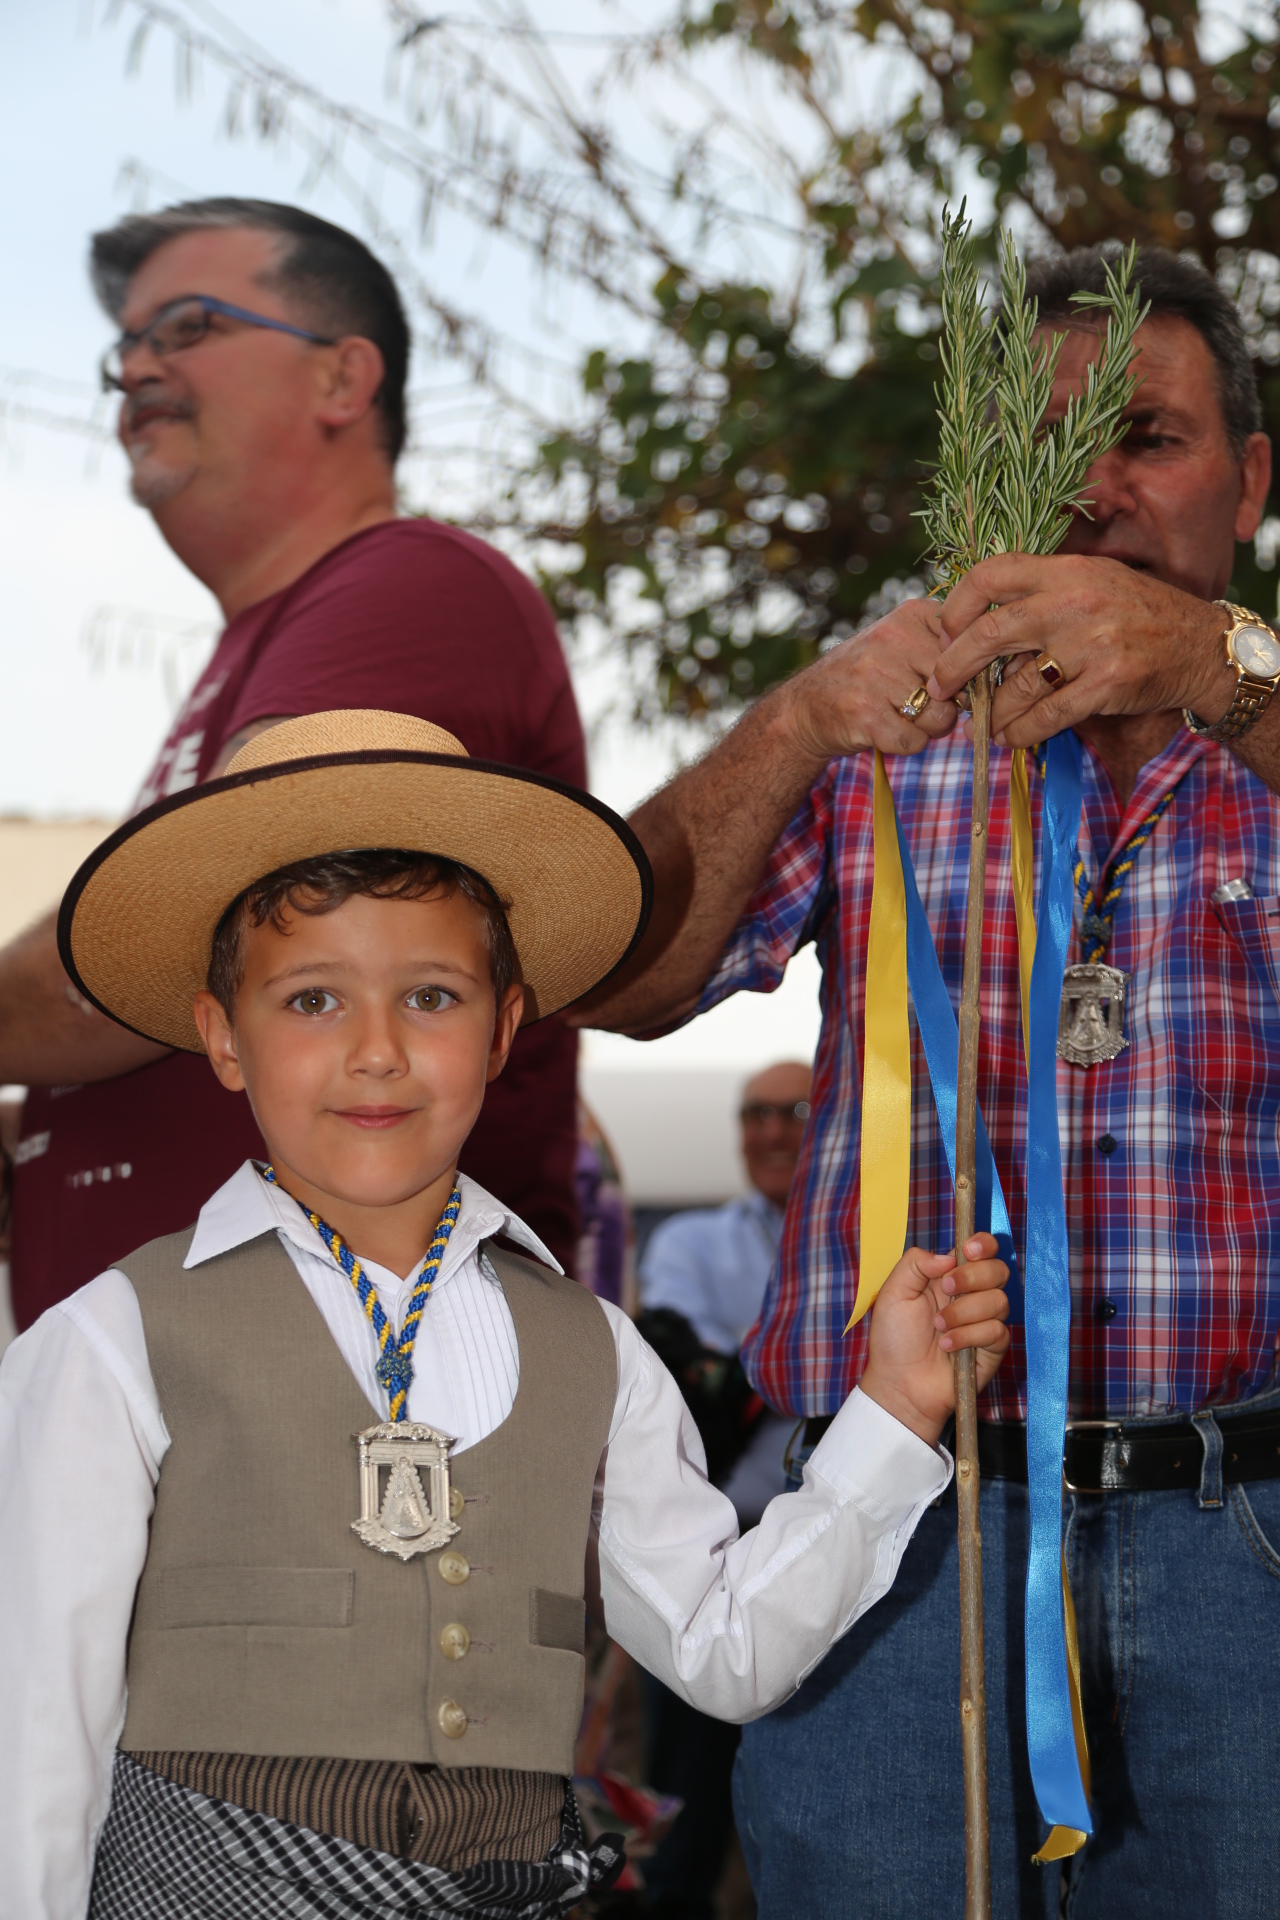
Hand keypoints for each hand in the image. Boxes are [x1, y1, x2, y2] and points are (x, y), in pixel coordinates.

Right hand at [779, 598, 962, 765]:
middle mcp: (892, 638)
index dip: (965, 675)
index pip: (967, 648)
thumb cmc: (868, 678)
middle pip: (957, 685)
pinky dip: (906, 745)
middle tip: (922, 705)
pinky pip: (914, 741)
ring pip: (939, 717)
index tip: (946, 682)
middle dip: (948, 705)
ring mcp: (876, 676)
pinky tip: (886, 731)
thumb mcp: (902, 644)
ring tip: (902, 717)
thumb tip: (986, 680)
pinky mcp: (865, 714)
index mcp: (910, 615)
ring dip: (927, 728)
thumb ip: (944, 649)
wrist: (807, 706)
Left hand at [860, 1234, 1010, 1446]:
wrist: (899, 1382)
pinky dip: (969, 1336)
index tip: (969, 1250)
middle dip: (973, 1276)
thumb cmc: (894, 1338)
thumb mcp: (894, 1292)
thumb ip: (916, 1263)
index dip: (983, 1244)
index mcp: (950, 1276)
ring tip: (939, 1327)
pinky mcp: (993, 1347)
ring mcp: (984, 1320)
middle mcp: (972, 1294)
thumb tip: (948, 1257)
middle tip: (947, 1290)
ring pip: (998, 1301)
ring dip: (964, 1312)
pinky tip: (948, 1346)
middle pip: (998, 1270)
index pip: (981, 1249)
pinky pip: (996, 1331)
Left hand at [924, 553, 1231, 748]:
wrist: (1199, 647)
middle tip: (941, 686)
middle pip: (989, 633)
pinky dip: (1021, 733)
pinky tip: (1011, 738)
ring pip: (1015, 686)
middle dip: (954, 665)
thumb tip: (979, 626)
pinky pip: (1045, 716)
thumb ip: (1042, 594)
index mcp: (1066, 572)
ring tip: (986, 723)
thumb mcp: (1094, 582)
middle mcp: (1074, 603)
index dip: (958, 604)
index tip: (945, 631)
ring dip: (992, 712)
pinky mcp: (1104, 685)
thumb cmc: (1137, 615)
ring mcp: (1090, 645)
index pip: (992, 574)